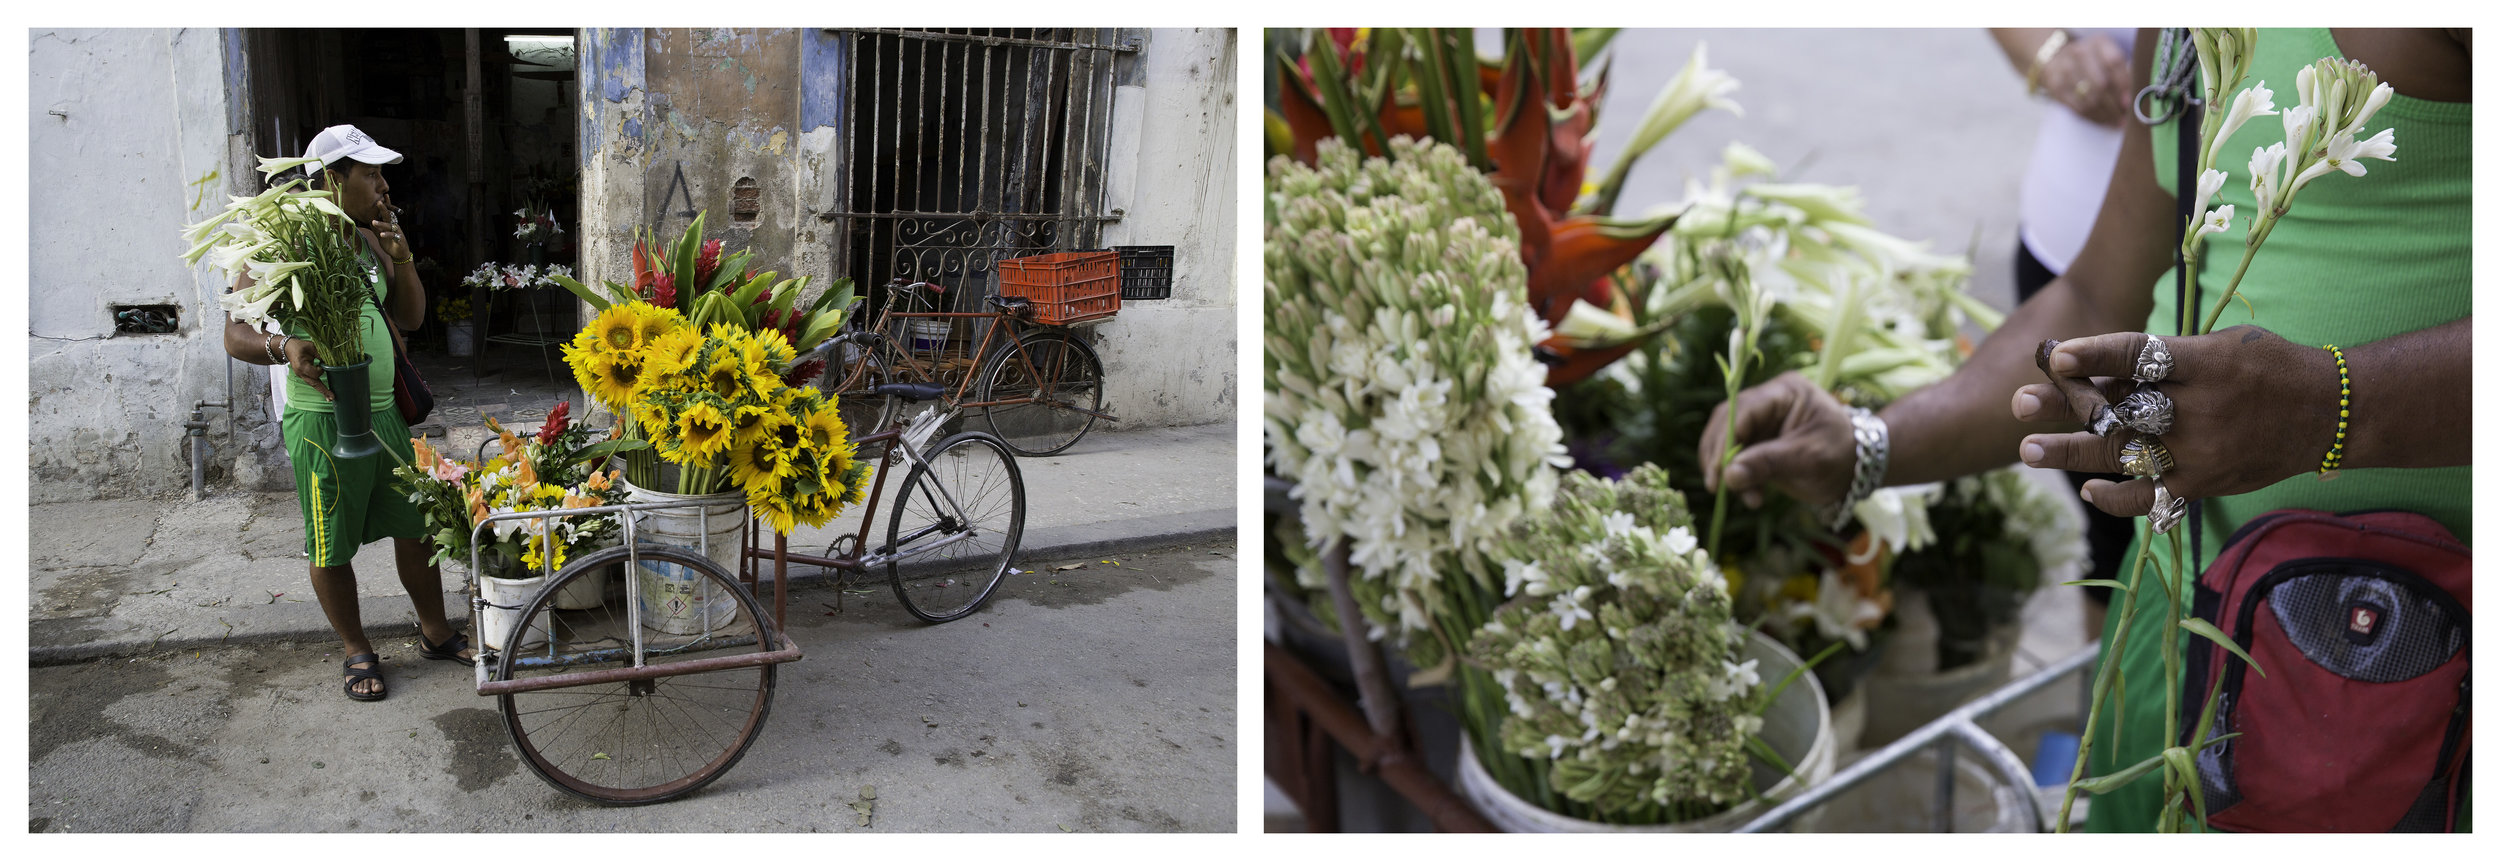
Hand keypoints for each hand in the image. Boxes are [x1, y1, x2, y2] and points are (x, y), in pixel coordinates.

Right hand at [286, 337, 333, 401]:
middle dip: (323, 390)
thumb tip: (332, 360)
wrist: (289, 348)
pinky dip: (319, 387)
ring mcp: (301, 375)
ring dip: (322, 391)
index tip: (323, 365)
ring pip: (313, 385)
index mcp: (301, 365)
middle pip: (313, 383)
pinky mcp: (303, 376)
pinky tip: (326, 393)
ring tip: (330, 398)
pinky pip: (312, 383)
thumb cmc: (301, 346)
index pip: (314, 373)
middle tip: (332, 398)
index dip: (321, 370)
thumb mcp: (311, 347)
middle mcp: (300, 373)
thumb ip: (321, 354)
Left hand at [371, 198, 408, 262]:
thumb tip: (370, 220)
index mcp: (390, 224)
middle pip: (389, 216)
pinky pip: (392, 236)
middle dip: (383, 209)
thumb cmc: (390, 243)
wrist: (399, 253)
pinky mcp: (399, 239)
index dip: (387, 204)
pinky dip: (387, 235)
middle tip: (378, 202)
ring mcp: (397, 232)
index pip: (388, 212)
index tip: (385, 195)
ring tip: (374, 222)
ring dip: (381, 224)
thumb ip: (377, 228)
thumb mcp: (382, 234)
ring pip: (389, 226)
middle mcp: (394, 226)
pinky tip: (381, 234)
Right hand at [1699, 371, 1858, 508]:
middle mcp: (1768, 400)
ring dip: (1727, 469)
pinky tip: (1752, 496)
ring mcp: (1762, 420)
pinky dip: (1738, 477)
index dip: (1725, 440)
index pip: (1742, 410)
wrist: (1858, 469)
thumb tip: (1728, 475)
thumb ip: (1768, 463)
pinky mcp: (1759, 441)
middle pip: (1727, 422)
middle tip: (1716, 486)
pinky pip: (1736, 456)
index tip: (1719, 471)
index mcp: (1784, 392)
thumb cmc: (1842, 456)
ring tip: (1745, 496)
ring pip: (1726, 440)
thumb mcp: (1809, 458)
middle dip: (1719, 455)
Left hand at [2011, 326, 2337, 517]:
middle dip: (2068, 407)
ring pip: (2127, 454)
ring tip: (2028, 449)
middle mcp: (2202, 407)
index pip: (2140, 355)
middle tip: (2019, 403)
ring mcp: (2203, 449)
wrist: (2330, 413)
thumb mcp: (2224, 345)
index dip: (2095, 354)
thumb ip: (2166, 357)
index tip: (2056, 354)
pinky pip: (2154, 496)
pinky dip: (2120, 496)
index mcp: (2206, 362)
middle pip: (2123, 408)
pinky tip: (2089, 490)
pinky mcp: (2207, 482)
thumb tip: (2097, 363)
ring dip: (2074, 453)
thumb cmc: (2268, 367)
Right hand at [2040, 33, 2130, 126]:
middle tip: (2127, 117)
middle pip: (2101, 84)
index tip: (2130, 101)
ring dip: (2106, 114)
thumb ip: (2124, 70)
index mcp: (2098, 42)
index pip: (2114, 62)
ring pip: (2088, 99)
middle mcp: (2079, 53)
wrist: (2055, 55)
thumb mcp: (2108, 54)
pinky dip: (2092, 117)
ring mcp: (2064, 69)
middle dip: (2115, 104)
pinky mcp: (2054, 86)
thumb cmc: (2093, 59)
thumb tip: (2136, 96)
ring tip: (2118, 122)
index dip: (2124, 83)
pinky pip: (2076, 107)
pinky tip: (2103, 121)